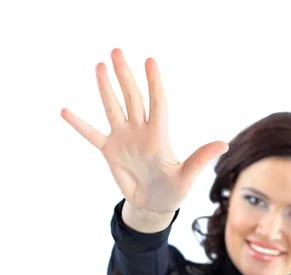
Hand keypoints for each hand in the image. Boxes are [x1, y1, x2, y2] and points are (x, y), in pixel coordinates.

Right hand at [61, 48, 228, 213]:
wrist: (154, 205)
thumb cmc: (174, 191)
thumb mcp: (187, 177)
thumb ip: (200, 159)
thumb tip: (223, 144)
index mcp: (159, 136)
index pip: (157, 103)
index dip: (154, 84)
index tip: (150, 61)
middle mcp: (140, 132)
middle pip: (132, 98)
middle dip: (125, 76)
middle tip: (117, 52)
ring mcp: (123, 139)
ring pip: (113, 109)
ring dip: (106, 89)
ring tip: (100, 66)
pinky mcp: (110, 151)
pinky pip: (91, 135)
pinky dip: (79, 125)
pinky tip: (65, 111)